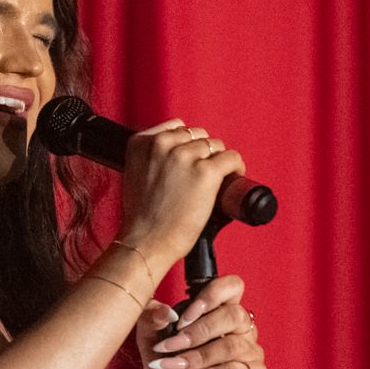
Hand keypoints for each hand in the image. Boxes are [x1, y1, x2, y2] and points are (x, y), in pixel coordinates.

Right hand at [117, 120, 244, 272]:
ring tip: (217, 178)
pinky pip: (231, 158)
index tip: (191, 159)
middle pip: (198, 135)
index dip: (187, 143)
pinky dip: (236, 167)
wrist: (146, 242)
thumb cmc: (141, 218)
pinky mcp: (206, 172)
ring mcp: (185, 157)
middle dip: (203, 152)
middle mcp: (162, 144)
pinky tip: (233, 177)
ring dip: (218, 160)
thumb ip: (149, 159)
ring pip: (215, 145)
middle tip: (203, 173)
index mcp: (141, 143)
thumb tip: (172, 157)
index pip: (176, 126)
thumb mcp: (133, 175)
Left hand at [136, 275, 265, 368]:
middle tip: (169, 346)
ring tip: (171, 366)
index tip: (183, 317)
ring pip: (231, 345)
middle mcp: (241, 329)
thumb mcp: (151, 343)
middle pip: (232, 315)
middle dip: (196, 331)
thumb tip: (162, 310)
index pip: (232, 286)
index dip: (212, 294)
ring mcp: (251, 352)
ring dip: (196, 356)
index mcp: (221, 311)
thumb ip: (151, 320)